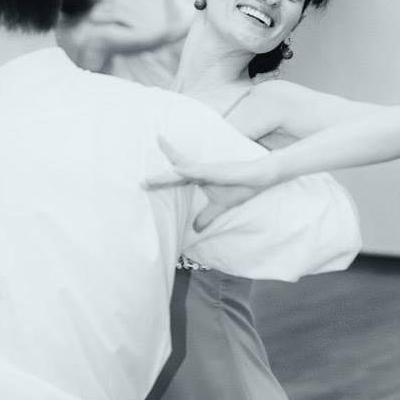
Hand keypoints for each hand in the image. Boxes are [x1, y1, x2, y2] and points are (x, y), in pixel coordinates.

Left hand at [146, 137, 282, 231]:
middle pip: (173, 175)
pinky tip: (177, 170)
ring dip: (166, 176)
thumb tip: (196, 229)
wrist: (259, 177)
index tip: (143, 185)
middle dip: (157, 180)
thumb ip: (207, 216)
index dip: (160, 183)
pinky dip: (187, 170)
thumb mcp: (220, 207)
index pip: (175, 180)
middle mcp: (199, 172)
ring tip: (149, 179)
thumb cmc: (240, 187)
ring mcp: (207, 170)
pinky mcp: (216, 170)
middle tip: (140, 184)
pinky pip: (198, 171)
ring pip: (181, 170)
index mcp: (199, 178)